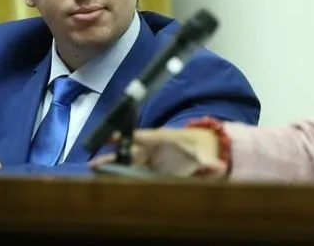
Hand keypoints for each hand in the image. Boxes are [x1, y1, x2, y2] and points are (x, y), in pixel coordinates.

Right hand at [88, 128, 225, 178]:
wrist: (206, 149)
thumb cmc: (202, 148)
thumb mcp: (207, 157)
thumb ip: (210, 164)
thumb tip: (218, 168)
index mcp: (163, 139)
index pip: (142, 136)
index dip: (127, 136)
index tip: (111, 137)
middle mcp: (154, 148)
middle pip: (130, 150)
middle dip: (114, 154)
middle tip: (96, 160)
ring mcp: (150, 158)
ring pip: (127, 160)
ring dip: (112, 163)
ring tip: (94, 168)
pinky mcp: (150, 168)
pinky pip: (132, 169)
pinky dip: (120, 172)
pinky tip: (107, 178)